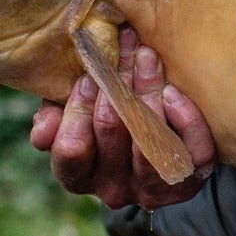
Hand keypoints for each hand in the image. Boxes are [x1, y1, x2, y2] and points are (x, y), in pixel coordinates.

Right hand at [30, 26, 216, 208]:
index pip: (71, 148)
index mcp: (79, 175)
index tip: (90, 74)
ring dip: (149, 93)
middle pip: (112, 131)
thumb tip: (45, 126)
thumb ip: (56, 114)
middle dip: (118, 82)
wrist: (161, 142)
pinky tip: (174, 92)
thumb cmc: (109, 117)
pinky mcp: (186, 183)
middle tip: (127, 46)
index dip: (79, 108)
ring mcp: (150, 189)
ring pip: (151, 142)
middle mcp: (111, 189)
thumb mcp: (75, 115)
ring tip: (149, 59)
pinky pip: (191, 152)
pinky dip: (185, 118)